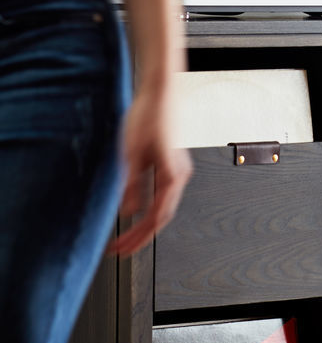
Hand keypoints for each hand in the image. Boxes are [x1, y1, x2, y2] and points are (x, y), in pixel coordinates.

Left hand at [110, 92, 192, 255]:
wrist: (160, 93)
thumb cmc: (148, 117)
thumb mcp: (131, 154)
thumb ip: (131, 186)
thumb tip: (127, 212)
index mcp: (172, 175)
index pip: (156, 218)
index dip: (137, 236)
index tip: (120, 249)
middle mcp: (180, 175)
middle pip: (162, 216)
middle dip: (141, 236)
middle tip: (120, 249)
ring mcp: (177, 169)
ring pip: (164, 207)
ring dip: (145, 224)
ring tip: (126, 234)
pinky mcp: (171, 163)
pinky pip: (163, 194)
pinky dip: (149, 208)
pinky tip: (135, 209)